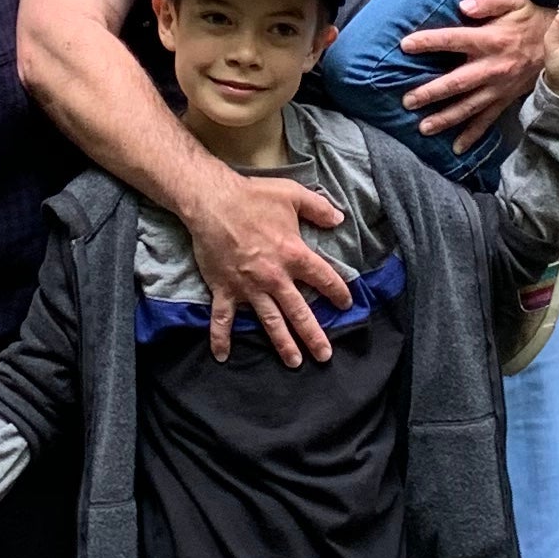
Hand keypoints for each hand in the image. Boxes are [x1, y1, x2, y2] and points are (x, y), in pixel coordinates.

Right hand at [189, 158, 350, 364]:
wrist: (212, 201)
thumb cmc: (253, 197)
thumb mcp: (293, 195)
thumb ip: (319, 208)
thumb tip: (339, 219)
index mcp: (293, 254)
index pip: (323, 278)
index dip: (338, 292)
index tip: (346, 304)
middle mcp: (274, 277)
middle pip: (299, 312)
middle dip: (314, 335)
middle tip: (325, 355)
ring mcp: (249, 287)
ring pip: (270, 321)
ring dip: (283, 344)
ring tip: (294, 362)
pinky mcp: (225, 289)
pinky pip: (222, 318)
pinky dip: (220, 338)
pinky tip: (222, 356)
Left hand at [400, 0, 550, 147]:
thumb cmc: (530, 20)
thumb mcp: (515, 0)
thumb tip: (463, 6)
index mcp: (492, 40)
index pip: (454, 40)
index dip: (429, 42)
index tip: (405, 45)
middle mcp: (493, 67)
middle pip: (457, 82)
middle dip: (431, 93)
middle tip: (408, 101)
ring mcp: (499, 87)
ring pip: (469, 106)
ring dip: (446, 118)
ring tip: (423, 128)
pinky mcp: (505, 99)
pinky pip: (488, 120)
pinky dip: (473, 135)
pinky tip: (457, 148)